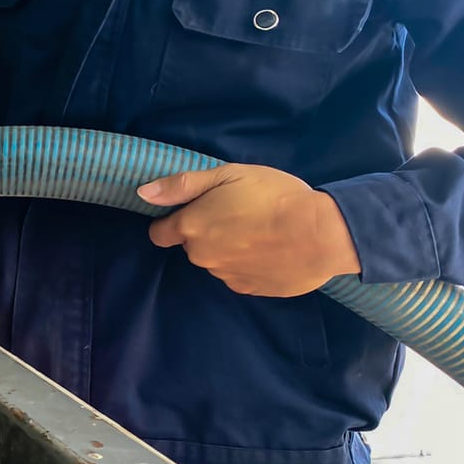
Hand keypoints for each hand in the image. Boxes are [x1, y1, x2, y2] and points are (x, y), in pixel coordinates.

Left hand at [139, 164, 360, 296]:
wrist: (321, 234)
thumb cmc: (274, 196)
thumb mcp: (228, 174)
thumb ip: (183, 185)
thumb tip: (143, 194)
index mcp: (192, 227)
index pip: (159, 233)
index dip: (172, 221)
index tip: (194, 211)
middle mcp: (201, 256)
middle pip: (192, 245)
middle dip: (206, 232)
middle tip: (239, 212)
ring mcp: (224, 276)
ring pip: (216, 260)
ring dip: (228, 248)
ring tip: (259, 230)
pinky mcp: (248, 289)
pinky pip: (238, 274)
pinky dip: (248, 264)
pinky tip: (270, 250)